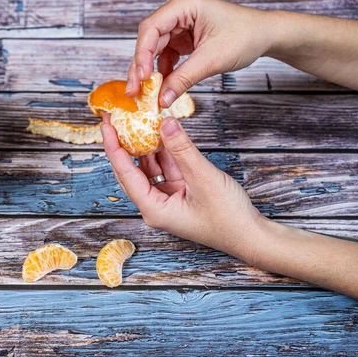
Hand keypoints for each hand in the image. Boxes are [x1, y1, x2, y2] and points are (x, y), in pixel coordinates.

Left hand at [101, 116, 262, 261]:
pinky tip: (161, 133)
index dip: (114, 148)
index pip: (126, 174)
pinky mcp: (180, 194)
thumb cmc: (228, 217)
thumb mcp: (203, 179)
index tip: (106, 126)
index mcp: (154, 210)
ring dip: (145, 146)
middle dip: (123, 145)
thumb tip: (164, 123)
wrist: (251, 236)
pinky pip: (165, 169)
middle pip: (131, 172)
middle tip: (115, 120)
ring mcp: (167, 199)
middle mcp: (155, 206)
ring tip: (136, 121)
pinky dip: (164, 152)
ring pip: (149, 168)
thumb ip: (183, 150)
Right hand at [127, 0, 273, 106]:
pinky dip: (162, 73)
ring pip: (153, 51)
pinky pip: (164, 57)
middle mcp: (177, 12)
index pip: (151, 28)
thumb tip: (162, 99)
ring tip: (145, 94)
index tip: (141, 78)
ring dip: (149, 73)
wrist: (263, 36)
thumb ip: (184, 79)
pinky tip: (160, 88)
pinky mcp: (181, 39)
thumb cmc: (245, 36)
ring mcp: (178, 26)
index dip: (141, 54)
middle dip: (141, 67)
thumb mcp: (212, 60)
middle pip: (148, 41)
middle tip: (134, 91)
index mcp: (184, 5)